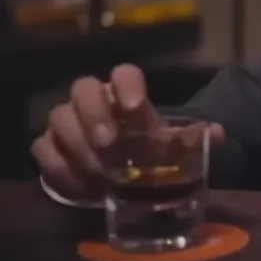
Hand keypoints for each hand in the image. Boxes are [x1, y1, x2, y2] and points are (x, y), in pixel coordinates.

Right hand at [30, 63, 225, 198]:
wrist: (121, 173)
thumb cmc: (147, 151)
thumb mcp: (172, 148)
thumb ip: (192, 140)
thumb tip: (217, 134)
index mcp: (125, 93)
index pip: (124, 73)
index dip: (127, 85)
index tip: (135, 107)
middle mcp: (92, 101)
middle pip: (82, 88)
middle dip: (94, 115)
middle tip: (109, 144)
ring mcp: (66, 122)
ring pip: (59, 118)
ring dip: (78, 146)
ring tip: (99, 174)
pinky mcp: (49, 147)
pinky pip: (43, 150)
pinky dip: (59, 167)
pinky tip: (80, 187)